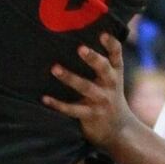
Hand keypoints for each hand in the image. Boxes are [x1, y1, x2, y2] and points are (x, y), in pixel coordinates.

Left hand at [42, 33, 138, 149]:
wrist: (119, 129)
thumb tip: (81, 35)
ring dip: (70, 77)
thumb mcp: (113, 78)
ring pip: (85, 87)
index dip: (111, 44)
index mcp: (115, 73)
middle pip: (103, 68)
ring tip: (55, 68)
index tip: (102, 34)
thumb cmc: (110, 96)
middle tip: (80, 48)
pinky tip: (45, 98)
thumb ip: (104, 60)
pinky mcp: (90, 115)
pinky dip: (58, 104)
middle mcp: (110, 85)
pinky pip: (72, 109)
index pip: (116, 55)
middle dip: (93, 58)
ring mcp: (101, 100)